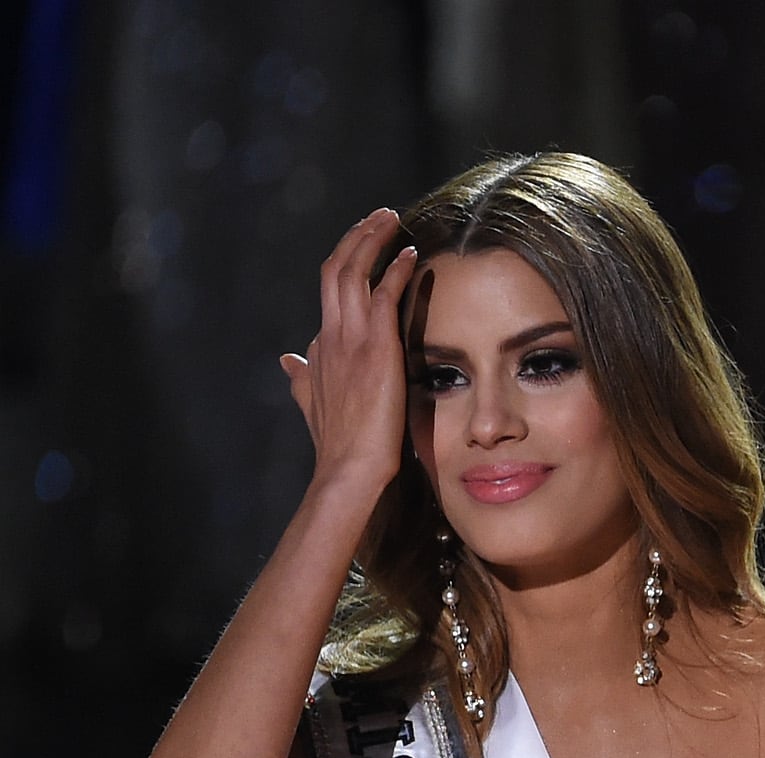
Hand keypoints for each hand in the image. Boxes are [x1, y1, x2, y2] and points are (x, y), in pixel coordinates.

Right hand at [281, 209, 417, 497]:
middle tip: (379, 216)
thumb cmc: (341, 444)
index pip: (330, 293)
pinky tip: (411, 254)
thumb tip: (286, 360)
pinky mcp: (375, 346)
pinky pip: (384, 294)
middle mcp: (329, 335)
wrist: (349, 467)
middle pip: (335, 269)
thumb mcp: (315, 403)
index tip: (365, 248)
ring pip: (353, 271)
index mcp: (319, 347)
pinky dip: (396, 269)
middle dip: (356, 237)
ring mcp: (349, 338)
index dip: (347, 264)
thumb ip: (302, 379)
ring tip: (390, 218)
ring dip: (371, 239)